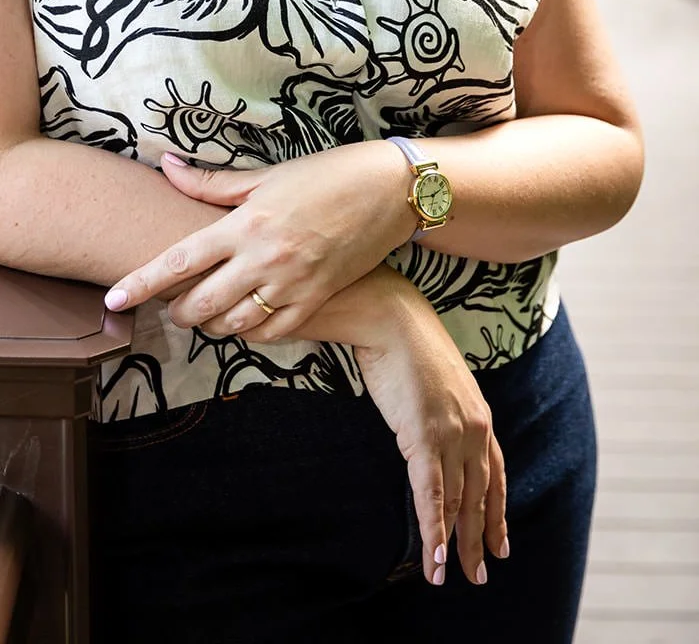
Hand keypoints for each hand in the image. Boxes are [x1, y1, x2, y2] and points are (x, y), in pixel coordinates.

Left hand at [104, 144, 413, 339]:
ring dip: (212, 324)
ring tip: (208, 310)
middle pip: (200, 304)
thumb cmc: (324, 176)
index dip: (142, 283)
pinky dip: (250, 331)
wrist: (387, 192)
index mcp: (244, 223)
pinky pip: (270, 333)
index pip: (180, 261)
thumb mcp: (265, 175)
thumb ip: (212, 183)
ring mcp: (291, 285)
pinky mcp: (316, 302)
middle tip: (173, 305)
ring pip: (232, 325)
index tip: (114, 299)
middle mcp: (263, 259)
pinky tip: (246, 317)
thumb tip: (168, 166)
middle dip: (178, 311)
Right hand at [342, 280, 508, 587]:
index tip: (502, 542)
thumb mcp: (435, 377)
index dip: (498, 511)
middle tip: (482, 574)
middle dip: (481, 539)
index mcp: (479, 413)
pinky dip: (433, 532)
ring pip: (457, 504)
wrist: (391, 315)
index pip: (495, 474)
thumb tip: (429, 420)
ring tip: (448, 577)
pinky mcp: (424, 438)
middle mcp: (474, 429)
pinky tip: (434, 560)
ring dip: (454, 546)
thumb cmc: (405, 337)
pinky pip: (431, 496)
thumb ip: (441, 406)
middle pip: (481, 497)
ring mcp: (451, 435)